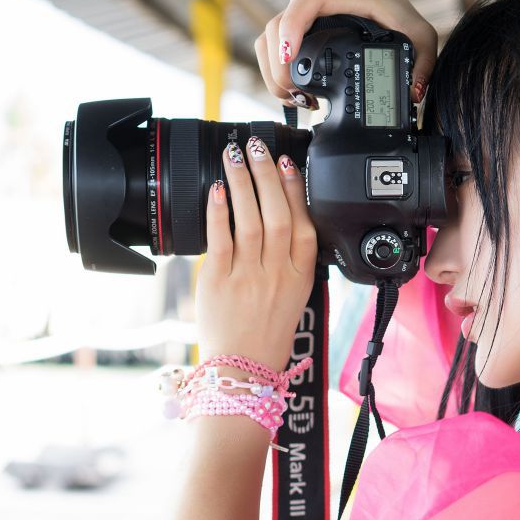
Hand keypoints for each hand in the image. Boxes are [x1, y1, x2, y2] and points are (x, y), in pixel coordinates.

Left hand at [195, 134, 317, 375]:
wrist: (241, 372)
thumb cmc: (265, 337)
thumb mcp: (293, 297)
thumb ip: (288, 261)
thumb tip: (278, 221)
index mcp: (300, 277)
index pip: (303, 223)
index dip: (296, 190)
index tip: (287, 163)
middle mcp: (277, 274)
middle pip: (276, 214)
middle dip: (267, 174)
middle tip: (256, 146)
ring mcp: (248, 277)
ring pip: (249, 220)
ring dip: (242, 183)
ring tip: (234, 157)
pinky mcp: (219, 282)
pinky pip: (220, 239)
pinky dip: (219, 211)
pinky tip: (216, 190)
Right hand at [253, 0, 438, 108]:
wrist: (399, 16)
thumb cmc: (407, 22)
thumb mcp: (423, 39)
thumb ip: (423, 63)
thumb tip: (413, 92)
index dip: (292, 23)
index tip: (289, 56)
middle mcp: (326, 4)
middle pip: (280, 21)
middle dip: (277, 61)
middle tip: (293, 92)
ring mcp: (311, 19)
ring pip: (272, 36)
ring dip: (273, 68)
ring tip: (294, 97)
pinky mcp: (304, 33)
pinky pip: (277, 46)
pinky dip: (278, 71)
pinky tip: (296, 93)